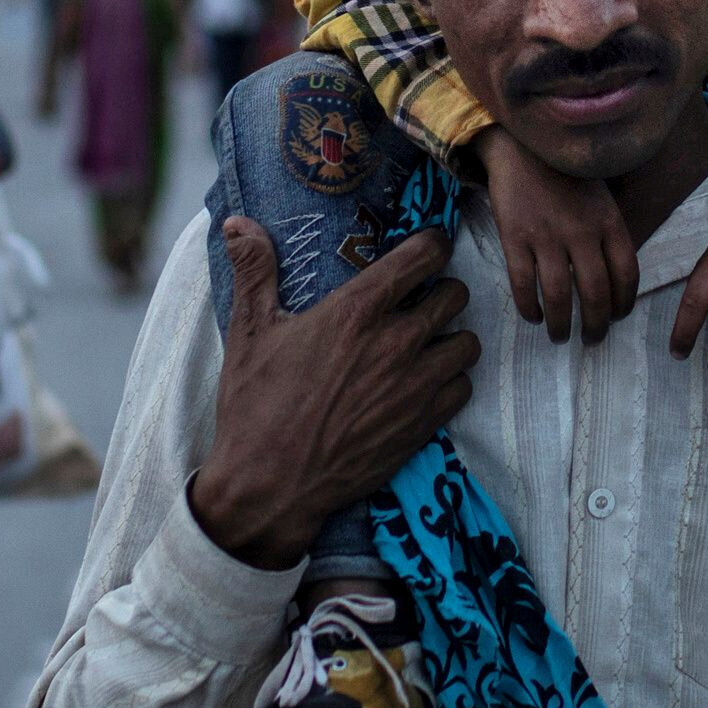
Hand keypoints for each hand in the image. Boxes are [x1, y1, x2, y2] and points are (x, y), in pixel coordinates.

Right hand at [188, 218, 478, 568]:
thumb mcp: (249, 332)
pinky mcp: (423, 425)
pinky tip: (425, 383)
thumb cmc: (256, 406)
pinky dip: (450, 381)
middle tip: (422, 298)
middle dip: (442, 290)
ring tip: (428, 341)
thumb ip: (254, 270)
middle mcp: (395, 343)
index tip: (426, 247)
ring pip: (467, 342)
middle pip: (455, 294)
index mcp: (356, 311)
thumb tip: (239, 221)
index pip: (423, 255)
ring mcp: (414, 386)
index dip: (432, 244)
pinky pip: (463, 387)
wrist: (271, 486)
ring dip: (451, 336)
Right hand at [479, 129, 637, 342]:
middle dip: (596, 326)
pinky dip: (529, 308)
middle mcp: (582, 232)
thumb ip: (610, 234)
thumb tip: (617, 281)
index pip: (627, 275)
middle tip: (592, 340)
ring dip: (561, 325)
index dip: (624, 304)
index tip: (617, 318)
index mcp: (609, 222)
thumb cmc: (567, 176)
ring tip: (560, 337)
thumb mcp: (603, 198)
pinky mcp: (515, 238)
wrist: (523, 146)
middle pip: (596, 294)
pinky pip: (524, 284)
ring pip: (559, 296)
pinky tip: (534, 317)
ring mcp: (547, 236)